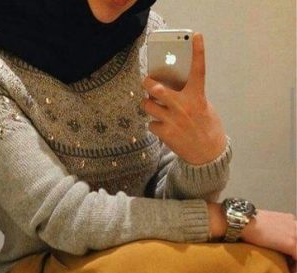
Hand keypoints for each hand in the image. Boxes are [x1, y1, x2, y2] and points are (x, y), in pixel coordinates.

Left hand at [140, 32, 226, 164]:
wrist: (207, 155)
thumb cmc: (206, 128)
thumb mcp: (203, 107)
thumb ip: (190, 96)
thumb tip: (171, 87)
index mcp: (197, 97)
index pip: (199, 70)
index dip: (198, 51)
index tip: (195, 36)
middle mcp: (183, 106)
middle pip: (156, 88)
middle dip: (147, 83)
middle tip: (147, 82)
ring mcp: (172, 120)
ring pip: (147, 106)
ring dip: (148, 105)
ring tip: (154, 107)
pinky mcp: (165, 133)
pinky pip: (151, 124)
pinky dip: (154, 124)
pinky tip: (162, 127)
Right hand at [240, 209, 296, 272]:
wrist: (242, 221)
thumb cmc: (246, 222)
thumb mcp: (263, 223)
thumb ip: (270, 229)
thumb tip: (266, 238)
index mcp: (289, 219)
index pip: (296, 237)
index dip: (292, 250)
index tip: (286, 257)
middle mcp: (295, 225)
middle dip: (295, 256)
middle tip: (288, 264)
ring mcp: (295, 234)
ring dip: (296, 262)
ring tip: (288, 268)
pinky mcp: (291, 244)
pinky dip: (295, 266)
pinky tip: (287, 270)